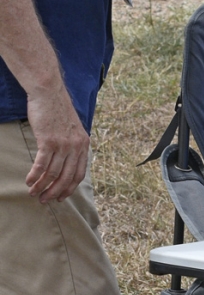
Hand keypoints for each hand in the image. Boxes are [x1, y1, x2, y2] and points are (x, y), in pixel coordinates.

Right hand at [24, 86, 88, 203]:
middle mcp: (76, 147)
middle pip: (67, 177)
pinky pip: (42, 165)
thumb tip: (66, 162)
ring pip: (53, 173)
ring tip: (33, 193)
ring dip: (42, 186)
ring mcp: (63, 144)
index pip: (79, 173)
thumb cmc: (57, 111)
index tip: (61, 197)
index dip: (70, 188)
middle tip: (44, 200)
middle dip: (55, 192)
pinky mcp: (49, 141)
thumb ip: (72, 145)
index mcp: (84, 145)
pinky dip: (34, 176)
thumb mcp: (73, 130)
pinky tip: (28, 181)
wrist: (49, 94)